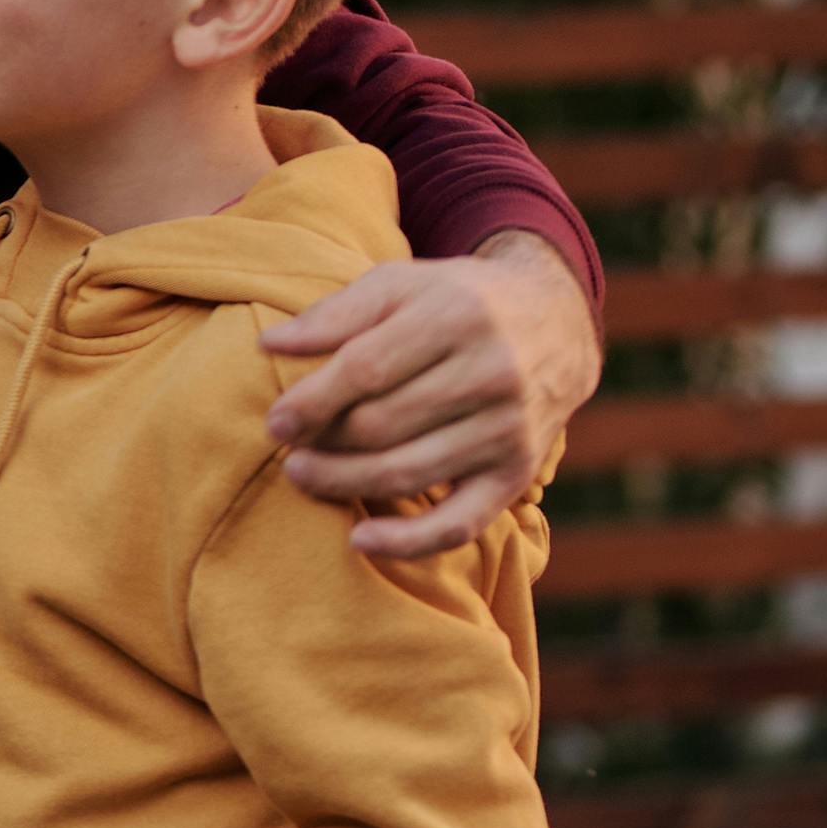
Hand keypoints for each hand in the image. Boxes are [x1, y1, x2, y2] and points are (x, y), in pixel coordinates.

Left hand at [258, 237, 599, 561]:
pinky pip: (459, 523)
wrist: (556, 322)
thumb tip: (269, 343)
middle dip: (322, 442)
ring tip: (303, 475)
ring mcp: (509, 427)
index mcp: (457, 317)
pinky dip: (406, 542)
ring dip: (342, 482)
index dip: (311, 402)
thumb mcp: (401, 285)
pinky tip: (358, 539)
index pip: (365, 369)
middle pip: (380, 425)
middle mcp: (492, 373)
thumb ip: (336, 312)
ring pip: (406, 472)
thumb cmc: (457, 302)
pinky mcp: (518, 473)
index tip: (275, 423)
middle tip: (290, 448)